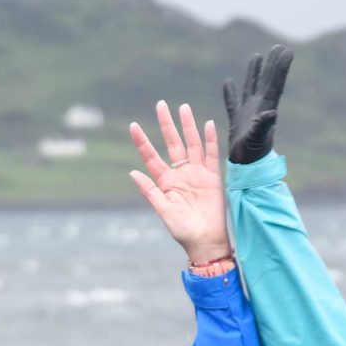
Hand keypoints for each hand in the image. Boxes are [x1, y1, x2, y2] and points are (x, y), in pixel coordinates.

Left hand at [128, 102, 231, 265]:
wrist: (205, 240)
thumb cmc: (182, 229)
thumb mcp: (163, 210)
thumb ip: (149, 191)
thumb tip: (133, 172)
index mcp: (165, 181)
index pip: (151, 156)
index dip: (142, 142)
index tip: (133, 126)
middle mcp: (180, 173)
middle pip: (172, 143)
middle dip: (167, 124)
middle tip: (161, 104)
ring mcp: (196, 173)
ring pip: (191, 143)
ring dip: (187, 126)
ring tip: (183, 108)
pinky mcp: (212, 177)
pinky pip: (211, 154)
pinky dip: (210, 139)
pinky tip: (207, 124)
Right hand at [221, 44, 292, 165]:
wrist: (247, 169)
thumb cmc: (253, 157)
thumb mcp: (258, 139)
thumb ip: (263, 125)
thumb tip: (272, 113)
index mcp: (265, 109)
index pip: (274, 84)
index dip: (280, 67)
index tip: (287, 51)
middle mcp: (259, 108)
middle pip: (266, 81)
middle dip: (271, 65)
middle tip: (278, 48)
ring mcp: (247, 114)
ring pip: (250, 88)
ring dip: (254, 73)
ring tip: (257, 56)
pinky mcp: (236, 121)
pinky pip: (232, 103)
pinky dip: (230, 93)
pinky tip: (228, 82)